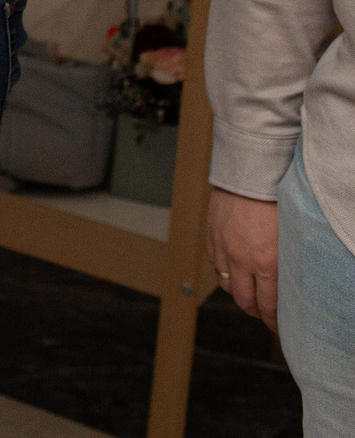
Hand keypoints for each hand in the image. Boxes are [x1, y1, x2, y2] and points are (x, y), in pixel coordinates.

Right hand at [208, 189, 280, 327]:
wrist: (250, 175)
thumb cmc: (276, 203)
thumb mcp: (289, 238)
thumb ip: (285, 264)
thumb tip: (285, 285)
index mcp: (266, 262)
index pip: (268, 304)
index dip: (272, 320)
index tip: (277, 326)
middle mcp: (242, 260)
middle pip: (244, 301)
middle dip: (255, 311)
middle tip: (263, 314)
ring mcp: (223, 249)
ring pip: (227, 285)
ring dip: (239, 292)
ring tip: (248, 290)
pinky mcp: (211, 238)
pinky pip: (216, 265)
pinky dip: (226, 272)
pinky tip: (235, 268)